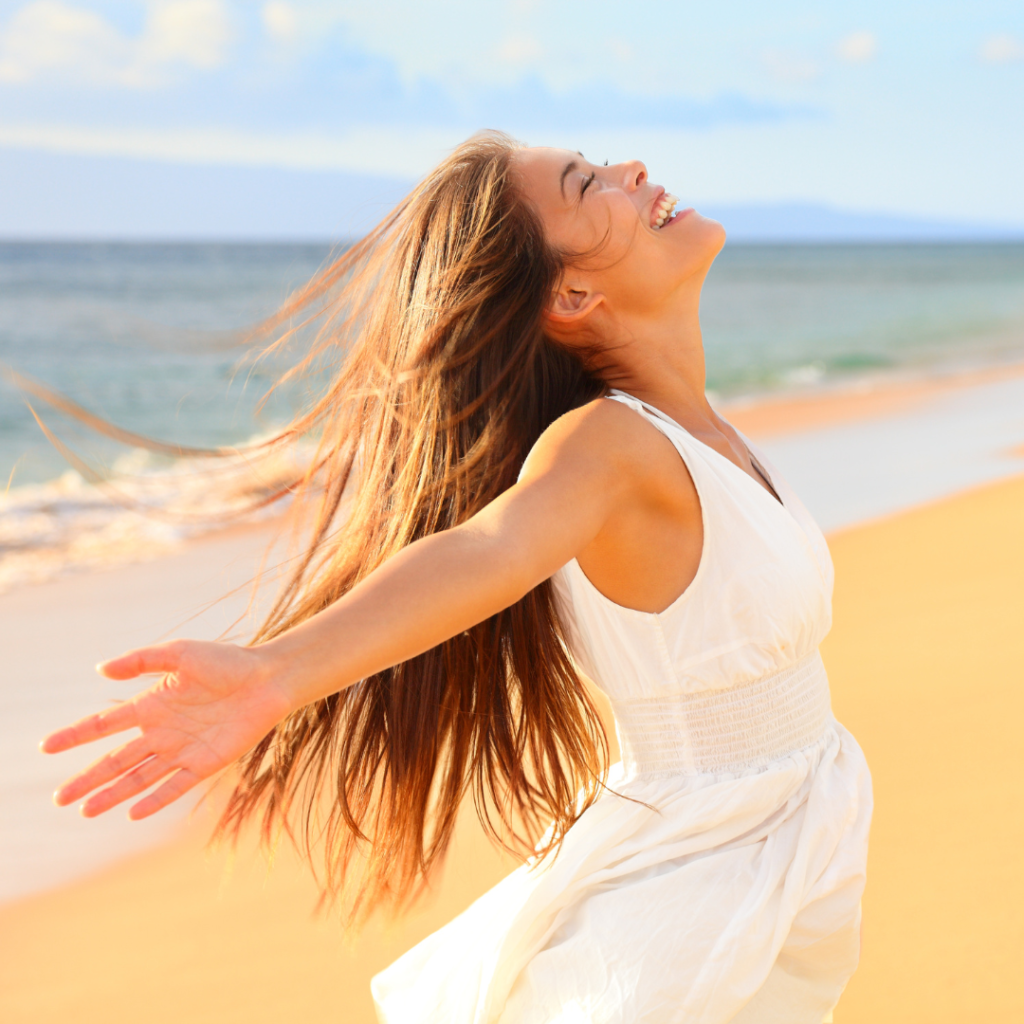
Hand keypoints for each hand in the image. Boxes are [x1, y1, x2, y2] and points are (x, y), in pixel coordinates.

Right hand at [41, 640, 291, 819]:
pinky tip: (131, 812)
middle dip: (87, 778)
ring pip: (138, 777)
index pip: (105, 724)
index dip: (76, 735)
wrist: (268, 679)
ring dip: (112, 794)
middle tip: (59, 798)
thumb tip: (101, 669)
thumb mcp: (180, 653)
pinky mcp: (205, 763)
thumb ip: (141, 660)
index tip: (46, 746)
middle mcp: (162, 731)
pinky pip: (174, 785)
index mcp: (152, 704)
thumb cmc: (226, 661)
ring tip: (85, 810)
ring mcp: (182, 749)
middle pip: (116, 759)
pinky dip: (154, 799)